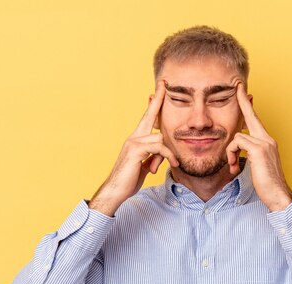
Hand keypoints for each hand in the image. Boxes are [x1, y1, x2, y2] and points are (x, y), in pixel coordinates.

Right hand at [89, 80, 178, 215]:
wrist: (115, 191)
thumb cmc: (129, 180)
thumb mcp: (145, 166)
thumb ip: (153, 157)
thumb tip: (161, 155)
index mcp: (136, 139)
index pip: (147, 118)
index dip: (154, 104)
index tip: (159, 90)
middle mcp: (133, 137)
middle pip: (149, 115)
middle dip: (158, 100)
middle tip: (164, 84)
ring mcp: (133, 143)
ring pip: (160, 137)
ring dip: (170, 152)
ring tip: (175, 163)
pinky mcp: (135, 151)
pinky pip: (159, 147)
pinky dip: (168, 155)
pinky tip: (174, 163)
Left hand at [226, 83, 291, 211]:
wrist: (278, 196)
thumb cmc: (267, 184)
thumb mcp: (256, 165)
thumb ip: (249, 153)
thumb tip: (237, 148)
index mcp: (267, 141)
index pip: (256, 119)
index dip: (249, 105)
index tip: (243, 92)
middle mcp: (267, 139)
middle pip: (251, 115)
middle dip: (243, 100)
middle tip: (237, 86)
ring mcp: (264, 143)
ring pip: (237, 136)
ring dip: (230, 152)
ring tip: (231, 166)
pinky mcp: (259, 150)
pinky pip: (237, 143)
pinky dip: (231, 155)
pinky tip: (234, 167)